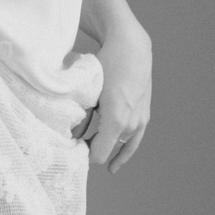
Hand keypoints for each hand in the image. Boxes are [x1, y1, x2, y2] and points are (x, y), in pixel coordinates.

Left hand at [78, 20, 151, 169]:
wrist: (131, 48)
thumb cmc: (107, 66)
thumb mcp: (88, 92)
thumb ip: (81, 118)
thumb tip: (73, 137)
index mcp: (116, 121)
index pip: (98, 155)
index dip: (83, 156)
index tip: (71, 152)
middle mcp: (131, 125)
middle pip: (106, 150)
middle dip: (91, 149)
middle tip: (74, 148)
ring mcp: (140, 121)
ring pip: (119, 146)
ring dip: (105, 147)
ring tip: (89, 152)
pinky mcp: (144, 116)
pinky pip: (134, 142)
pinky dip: (123, 154)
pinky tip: (114, 165)